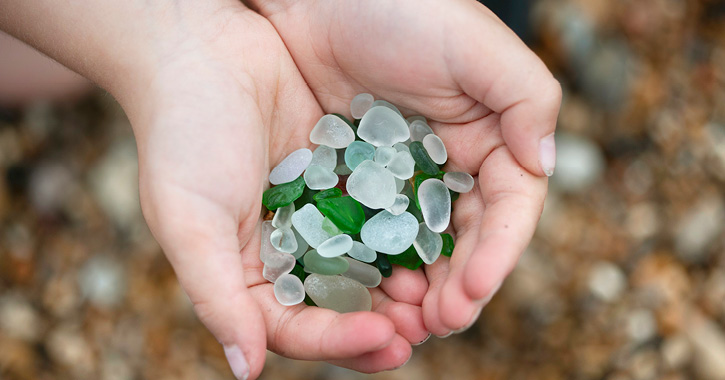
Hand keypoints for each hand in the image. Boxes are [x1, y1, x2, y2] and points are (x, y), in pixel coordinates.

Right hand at [129, 5, 425, 378]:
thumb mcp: (191, 221)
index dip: (339, 341)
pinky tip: (435, 238)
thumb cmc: (182, 137)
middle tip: (424, 332)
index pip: (297, 328)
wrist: (203, 51)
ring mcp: (317, 213)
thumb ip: (218, 297)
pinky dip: (405, 229)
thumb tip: (246, 370)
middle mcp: (285, 251)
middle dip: (381, 325)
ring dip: (402, 285)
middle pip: (339, 307)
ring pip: (367, 265)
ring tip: (439, 296)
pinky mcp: (343, 176)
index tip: (384, 340)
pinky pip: (379, 211)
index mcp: (247, 274)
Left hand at [249, 0, 560, 335]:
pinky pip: (366, 237)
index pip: (506, 208)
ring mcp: (396, 179)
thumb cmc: (397, 7)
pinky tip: (367, 295)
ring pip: (416, 250)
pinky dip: (371, 270)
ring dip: (417, 293)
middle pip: (463, 241)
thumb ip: (526, 99)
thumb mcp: (473, 45)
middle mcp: (445, 165)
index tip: (474, 289)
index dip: (497, 253)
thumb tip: (544, 164)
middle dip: (458, 287)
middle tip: (439, 323)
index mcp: (485, 137)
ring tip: (405, 326)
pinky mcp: (350, 185)